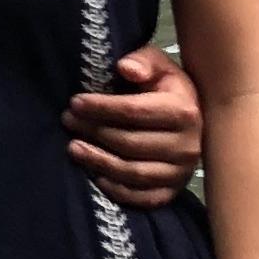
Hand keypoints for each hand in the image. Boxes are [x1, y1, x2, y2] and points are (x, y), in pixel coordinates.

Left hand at [66, 43, 201, 207]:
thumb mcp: (158, 65)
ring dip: (98, 161)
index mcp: (184, 111)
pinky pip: (141, 197)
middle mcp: (187, 146)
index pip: (134, 111)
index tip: (75, 102)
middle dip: (93, 131)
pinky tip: (94, 175)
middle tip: (68, 121)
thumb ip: (143, 60)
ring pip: (132, 172)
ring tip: (72, 147)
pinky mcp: (172, 191)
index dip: (101, 107)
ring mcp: (180, 173)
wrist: (190, 119)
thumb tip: (125, 68)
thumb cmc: (165, 88)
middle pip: (130, 143)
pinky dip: (115, 189)